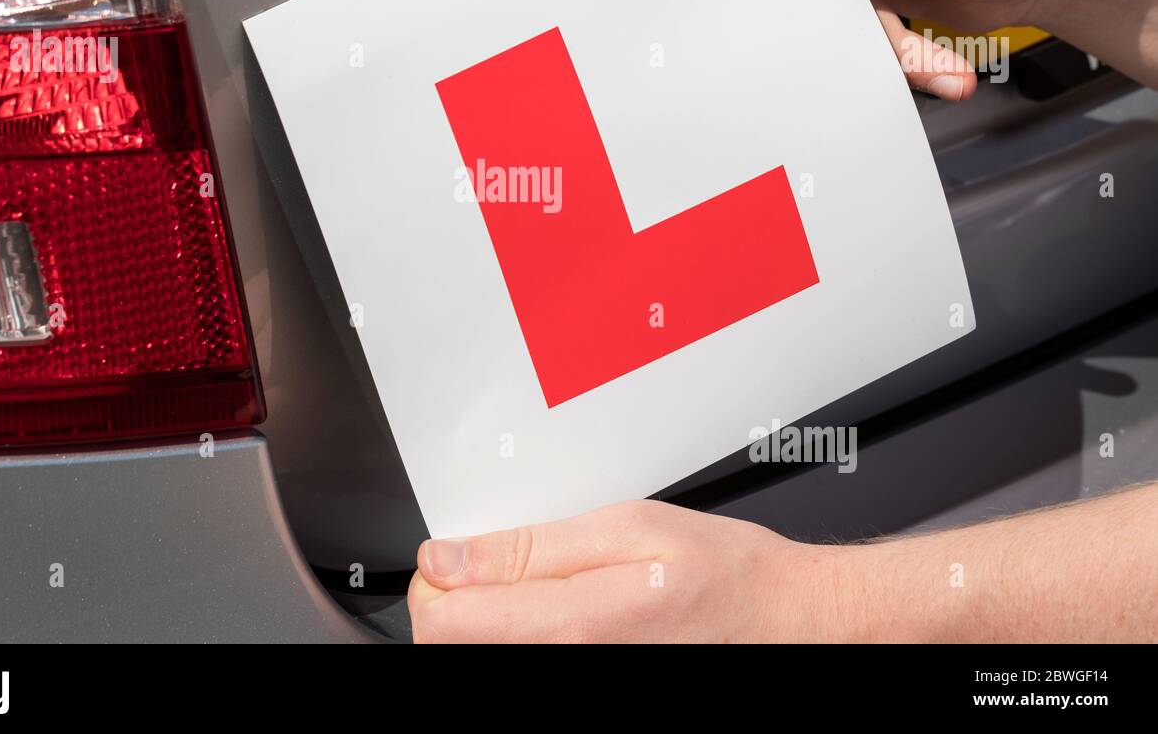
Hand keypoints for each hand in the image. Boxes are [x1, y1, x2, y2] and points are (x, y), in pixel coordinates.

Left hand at [407, 500, 832, 642]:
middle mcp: (565, 669)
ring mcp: (577, 683)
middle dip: (458, 597)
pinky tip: (554, 607)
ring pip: (482, 654)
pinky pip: (520, 659)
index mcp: (571, 628)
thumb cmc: (717, 572)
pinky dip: (520, 629)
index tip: (457, 554)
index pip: (440, 623)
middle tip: (497, 562)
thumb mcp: (624, 528)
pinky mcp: (586, 683)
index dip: (436, 581)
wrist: (775, 619)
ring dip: (489, 615)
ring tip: (538, 583)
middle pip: (451, 644)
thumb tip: (448, 559)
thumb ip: (528, 549)